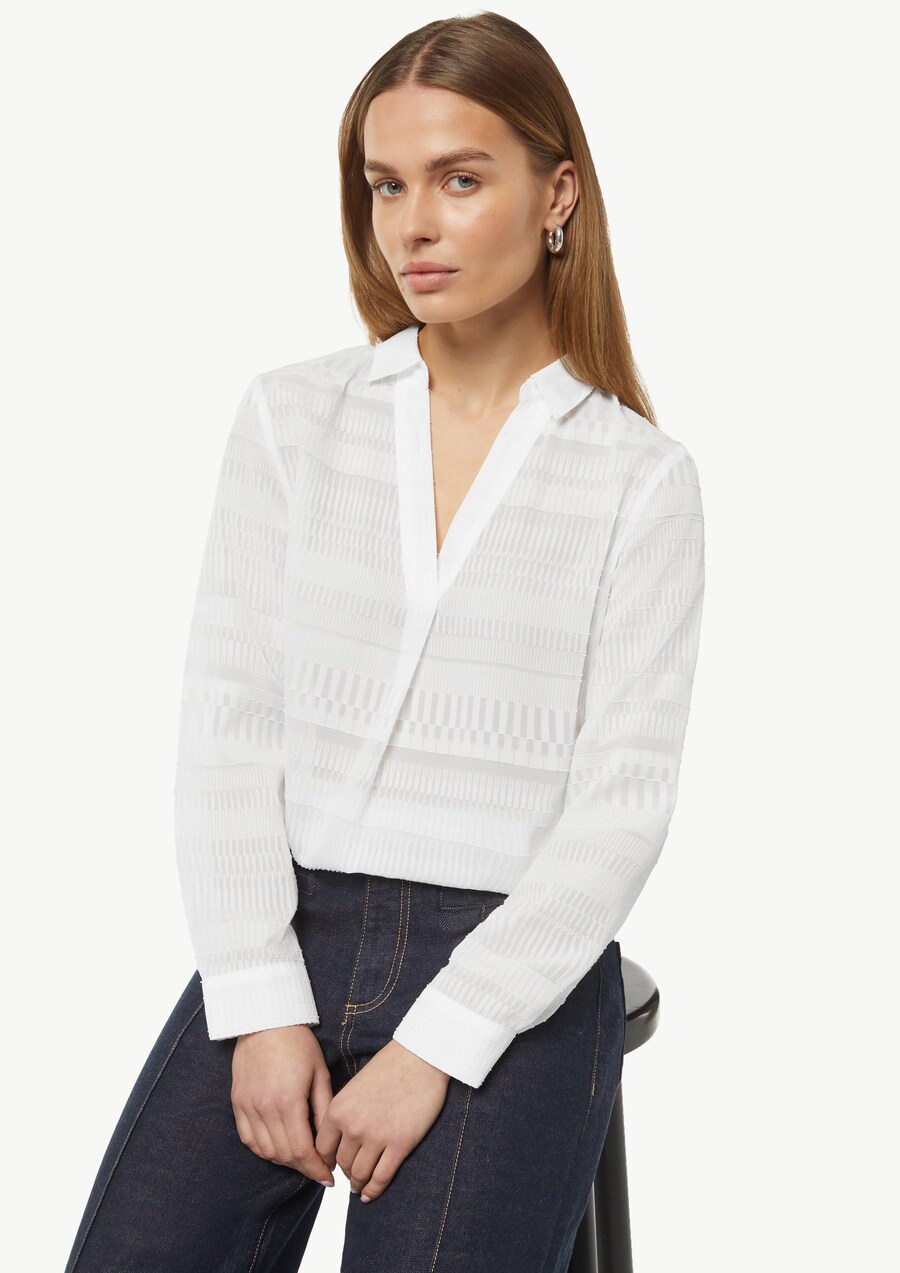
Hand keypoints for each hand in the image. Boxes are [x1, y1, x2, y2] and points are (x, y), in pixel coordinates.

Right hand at [232, 1024, 335, 1185]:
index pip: (302, 1151)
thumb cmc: (298, 1044)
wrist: (265, 1021)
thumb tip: (329, 1142)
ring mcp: (248, 1107)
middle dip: (304, 1168)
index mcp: (289, 1102)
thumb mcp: (319, 1073)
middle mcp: (265, 1109)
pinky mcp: (237, 1103)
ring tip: (301, 1158)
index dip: (317, 1169)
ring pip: (265, 1151)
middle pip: (284, 1155)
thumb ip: (324, 1110)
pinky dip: (263, 1149)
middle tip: (319, 1169)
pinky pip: (248, 1139)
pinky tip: (277, 1147)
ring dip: (284, 1161)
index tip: (329, 1177)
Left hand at [315, 1039, 449, 1201]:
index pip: (322, 1148)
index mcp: (338, 1109)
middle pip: (342, 1163)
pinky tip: (371, 1193)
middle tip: (351, 1176)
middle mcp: (353, 1126)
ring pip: (360, 1174)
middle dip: (346, 1172)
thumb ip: (345, 1111)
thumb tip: (342, 1138)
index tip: (331, 1167)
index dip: (326, 1161)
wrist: (421, 1057)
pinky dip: (374, 1190)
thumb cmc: (391, 1066)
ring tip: (360, 1187)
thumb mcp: (356, 1086)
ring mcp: (376, 1137)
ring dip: (359, 1184)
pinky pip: (381, 1177)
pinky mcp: (400, 1144)